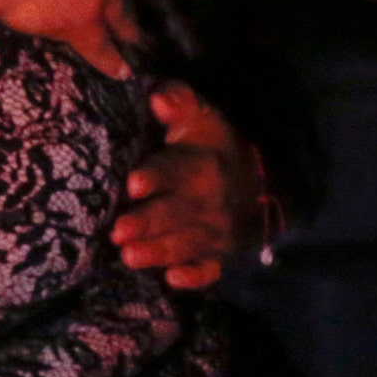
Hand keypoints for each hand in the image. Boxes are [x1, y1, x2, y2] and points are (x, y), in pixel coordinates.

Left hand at [113, 82, 254, 288]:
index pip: (176, 171)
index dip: (157, 177)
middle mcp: (209, 202)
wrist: (257, 182)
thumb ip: (178, 102)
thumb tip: (159, 96)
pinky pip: (210, 270)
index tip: (134, 183)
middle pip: (175, 214)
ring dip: (159, 252)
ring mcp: (214, 232)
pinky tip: (175, 280)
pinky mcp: (218, 256)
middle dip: (148, 223)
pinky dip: (195, 277)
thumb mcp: (199, 118)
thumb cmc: (210, 146)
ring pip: (185, 245)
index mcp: (200, 165)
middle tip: (119, 231)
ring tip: (129, 256)